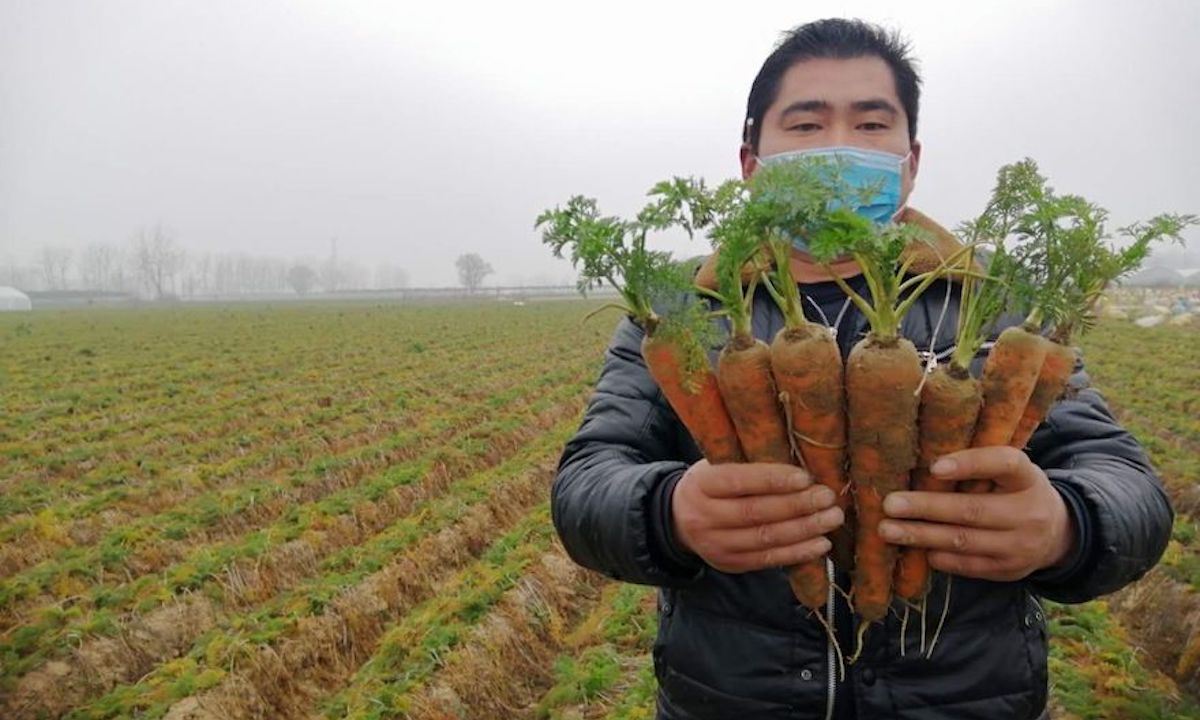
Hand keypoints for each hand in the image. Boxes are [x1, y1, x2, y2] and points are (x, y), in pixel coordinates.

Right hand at [671, 460, 842, 573]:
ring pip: (765, 539)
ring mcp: (715, 545)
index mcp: (701, 485)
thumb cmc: (711, 484)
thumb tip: (799, 469)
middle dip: (797, 505)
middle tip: (827, 496)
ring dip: (804, 530)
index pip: (738, 482)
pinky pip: (768, 560)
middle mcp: (704, 517)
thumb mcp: (716, 466)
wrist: (678, 519)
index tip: (805, 477)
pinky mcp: (729, 564)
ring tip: (832, 518)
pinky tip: (821, 543)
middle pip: (755, 513)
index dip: (772, 480)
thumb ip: (747, 465)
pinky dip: (798, 552)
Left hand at [877, 447, 1075, 581]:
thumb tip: (920, 463)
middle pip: (973, 510)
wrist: (1058, 534)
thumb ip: (980, 466)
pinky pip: (966, 565)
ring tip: (888, 530)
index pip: (1004, 464)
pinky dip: (938, 556)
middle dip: (926, 508)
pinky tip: (914, 549)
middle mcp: (1029, 512)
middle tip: (889, 505)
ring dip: (921, 536)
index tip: (933, 467)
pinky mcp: (1008, 570)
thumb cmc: (1016, 491)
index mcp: (1028, 477)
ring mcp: (1020, 546)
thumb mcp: (1010, 472)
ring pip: (964, 541)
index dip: (970, 464)